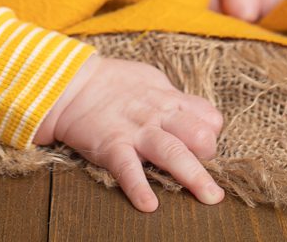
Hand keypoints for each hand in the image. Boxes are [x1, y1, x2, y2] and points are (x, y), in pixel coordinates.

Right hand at [32, 55, 224, 211]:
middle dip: (210, 157)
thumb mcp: (152, 82)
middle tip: (213, 183)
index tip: (205, 150)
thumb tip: (201, 118)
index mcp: (170, 100)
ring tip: (209, 197)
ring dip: (193, 175)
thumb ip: (176, 101)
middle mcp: (158, 115)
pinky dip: (138, 186)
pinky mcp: (111, 144)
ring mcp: (135, 130)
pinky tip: (149, 204)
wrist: (73, 84)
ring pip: (171, 151)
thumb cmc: (116, 84)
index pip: (207, 116)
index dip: (212, 134)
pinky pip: (127, 167)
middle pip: (196, 134)